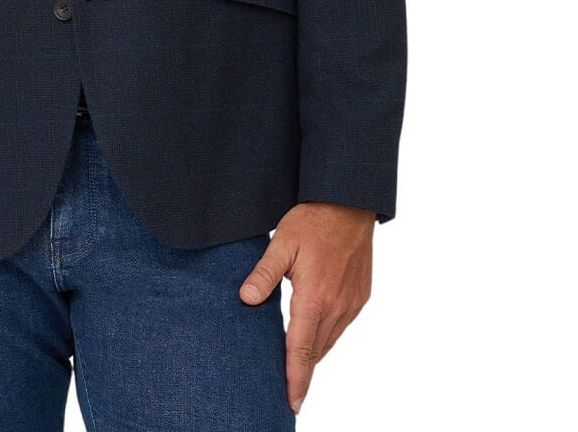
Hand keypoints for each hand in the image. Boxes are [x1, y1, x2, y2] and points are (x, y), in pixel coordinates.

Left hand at [238, 201, 373, 415]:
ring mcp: (352, 304)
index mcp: (315, 298)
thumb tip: (246, 299)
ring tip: (296, 368)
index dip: (295, 379)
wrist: (351, 203)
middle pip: (316, 352)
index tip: (292, 403)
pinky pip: (341, 326)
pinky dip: (326, 336)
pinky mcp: (360, 297)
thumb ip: (264, 273)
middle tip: (286, 391)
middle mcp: (337, 307)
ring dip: (313, 355)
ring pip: (329, 341)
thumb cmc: (313, 220)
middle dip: (301, 373)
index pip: (302, 350)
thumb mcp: (282, 242)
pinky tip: (313, 333)